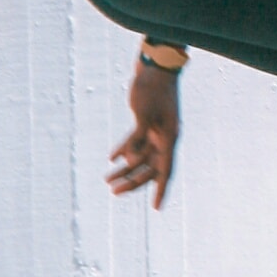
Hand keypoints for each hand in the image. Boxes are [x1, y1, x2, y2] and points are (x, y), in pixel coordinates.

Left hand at [109, 60, 180, 208]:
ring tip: (107, 181)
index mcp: (169, 138)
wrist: (155, 68)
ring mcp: (157, 131)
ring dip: (126, 169)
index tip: (156, 208)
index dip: (161, 190)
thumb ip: (137, 137)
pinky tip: (112, 158)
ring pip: (141, 158)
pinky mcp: (148, 124)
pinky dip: (125, 151)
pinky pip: (136, 143)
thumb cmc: (151, 89)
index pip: (166, 170)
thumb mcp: (143, 113)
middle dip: (132, 182)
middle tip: (113, 192)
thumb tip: (130, 159)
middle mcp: (165, 138)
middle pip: (150, 168)